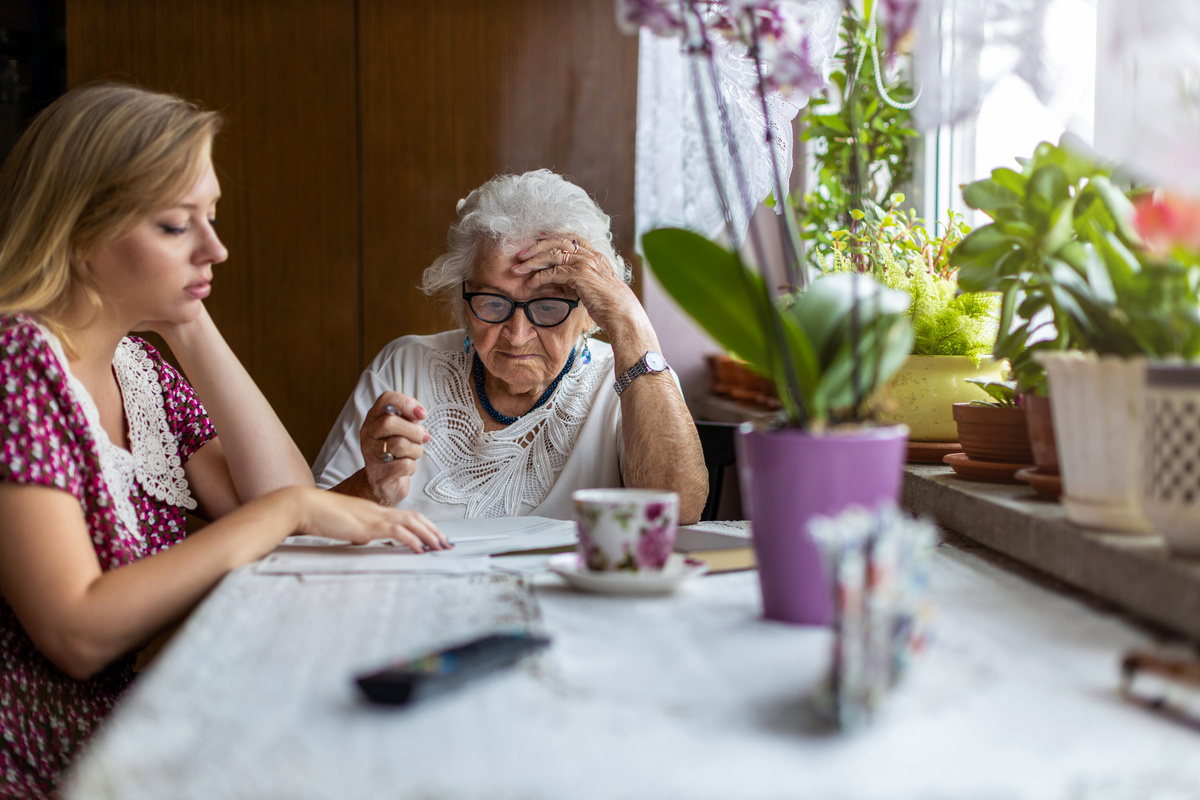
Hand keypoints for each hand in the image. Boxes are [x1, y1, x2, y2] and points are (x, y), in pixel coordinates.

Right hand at [294, 487, 448, 550]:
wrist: (302, 506)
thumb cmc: (318, 516)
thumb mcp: (344, 526)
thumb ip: (357, 532)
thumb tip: (363, 540)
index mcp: (373, 511)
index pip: (406, 516)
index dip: (423, 525)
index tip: (434, 536)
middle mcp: (377, 511)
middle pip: (414, 517)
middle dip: (433, 530)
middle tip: (446, 543)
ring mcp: (373, 517)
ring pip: (411, 522)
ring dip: (429, 535)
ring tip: (441, 546)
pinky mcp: (366, 526)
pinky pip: (396, 532)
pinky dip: (412, 540)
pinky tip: (421, 549)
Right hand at [360, 392, 429, 505]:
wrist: (382, 483)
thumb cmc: (396, 452)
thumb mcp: (402, 430)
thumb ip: (409, 418)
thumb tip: (419, 412)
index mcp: (374, 419)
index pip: (386, 399)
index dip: (407, 403)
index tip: (422, 414)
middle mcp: (368, 434)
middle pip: (390, 423)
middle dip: (414, 430)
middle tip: (423, 438)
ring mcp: (370, 455)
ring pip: (399, 444)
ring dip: (416, 450)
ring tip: (414, 454)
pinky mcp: (378, 475)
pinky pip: (404, 465)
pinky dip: (412, 466)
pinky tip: (406, 468)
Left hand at [512, 235, 646, 335]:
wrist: (623, 314)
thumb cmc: (612, 306)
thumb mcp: (598, 287)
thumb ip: (585, 280)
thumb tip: (571, 282)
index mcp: (596, 256)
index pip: (571, 238)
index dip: (552, 238)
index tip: (537, 241)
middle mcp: (591, 256)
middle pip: (558, 242)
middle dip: (536, 247)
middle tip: (520, 255)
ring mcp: (586, 264)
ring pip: (553, 255)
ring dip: (532, 261)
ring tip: (518, 269)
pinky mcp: (580, 275)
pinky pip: (554, 272)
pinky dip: (539, 277)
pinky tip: (530, 283)